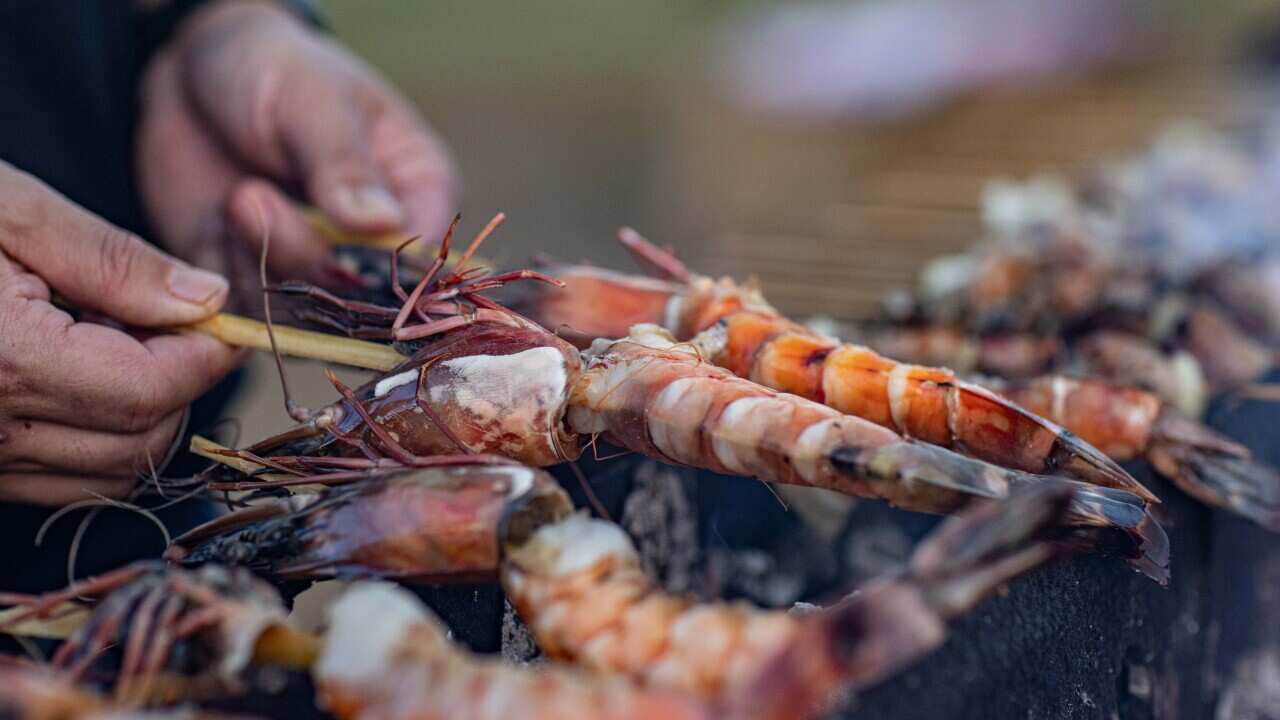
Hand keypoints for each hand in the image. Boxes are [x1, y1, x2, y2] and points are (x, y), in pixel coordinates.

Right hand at [0, 162, 237, 503]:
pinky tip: (71, 368)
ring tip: (109, 338)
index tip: (218, 317)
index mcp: (4, 362)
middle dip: (178, 386)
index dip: (205, 354)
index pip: (154, 391)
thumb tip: (206, 299)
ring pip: (105, 474)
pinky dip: (91, 434)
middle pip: (141, 443)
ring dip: (138, 414)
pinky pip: (54, 478)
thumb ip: (110, 259)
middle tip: (163, 320)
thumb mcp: (4, 208)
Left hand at [137, 0, 456, 299]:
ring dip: (260, 261)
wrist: (190, 71)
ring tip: (235, 197)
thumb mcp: (313, 101)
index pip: (425, 261)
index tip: (332, 239)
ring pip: (307, 315)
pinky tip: (218, 220)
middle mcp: (378, 245)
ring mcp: (319, 270)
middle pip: (363, 299)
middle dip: (303, 255)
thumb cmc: (273, 69)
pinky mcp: (262, 284)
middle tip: (249, 195)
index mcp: (417, 195)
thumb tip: (384, 222)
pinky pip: (254, 314)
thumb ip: (344, 165)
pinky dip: (229, 272)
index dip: (385, 269)